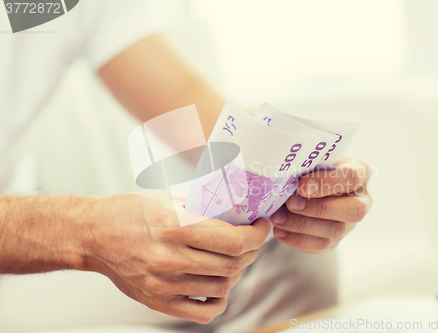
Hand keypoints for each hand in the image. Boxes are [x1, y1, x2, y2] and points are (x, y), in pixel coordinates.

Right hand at [84, 193, 269, 323]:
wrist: (93, 235)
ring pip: (223, 287)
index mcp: (175, 227)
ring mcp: (164, 284)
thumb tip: (239, 211)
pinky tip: (218, 283)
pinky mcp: (158, 302)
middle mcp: (170, 259)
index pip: (234, 241)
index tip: (261, 226)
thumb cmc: (130, 211)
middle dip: (252, 250)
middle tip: (252, 240)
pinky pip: (204, 311)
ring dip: (238, 272)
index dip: (257, 235)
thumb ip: (204, 207)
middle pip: (233, 264)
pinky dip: (219, 299)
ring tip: (235, 258)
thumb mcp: (168, 200)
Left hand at [270, 157, 371, 252]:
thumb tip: (289, 180)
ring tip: (278, 217)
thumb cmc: (312, 168)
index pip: (352, 178)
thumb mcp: (313, 161)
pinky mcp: (335, 240)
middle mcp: (362, 200)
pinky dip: (297, 238)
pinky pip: (320, 245)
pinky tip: (279, 230)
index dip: (326, 182)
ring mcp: (350, 223)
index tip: (301, 185)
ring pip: (335, 230)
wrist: (308, 186)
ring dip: (302, 224)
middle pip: (353, 210)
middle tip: (290, 203)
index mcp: (360, 172)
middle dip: (319, 208)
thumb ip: (308, 168)